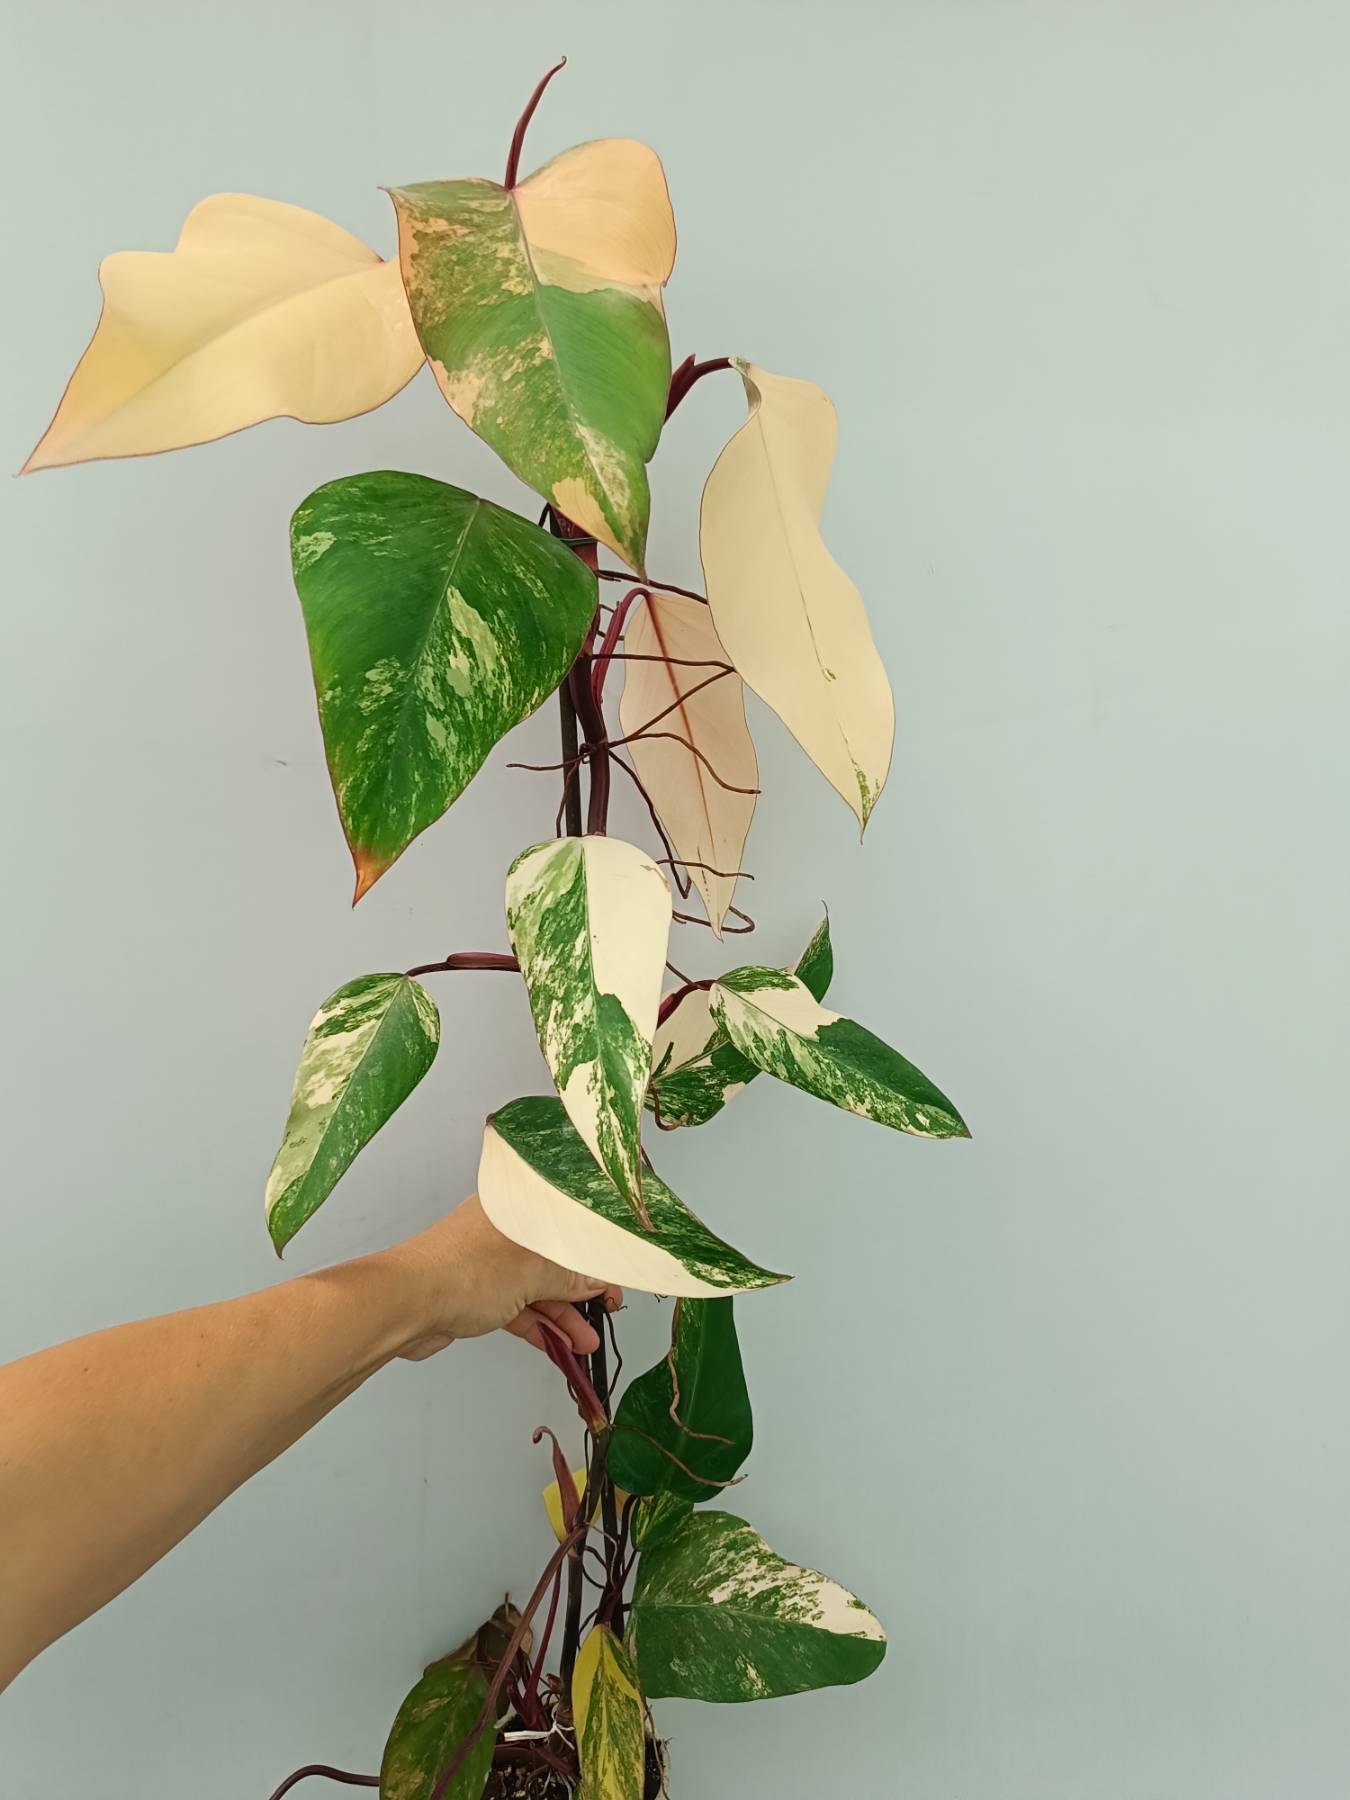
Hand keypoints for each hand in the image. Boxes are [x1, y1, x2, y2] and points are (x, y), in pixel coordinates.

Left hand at [382, 1195, 621, 1362]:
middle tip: (604, 1317)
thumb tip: (597, 1283)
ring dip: (562, 1318)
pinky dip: (538, 1326)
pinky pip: (516, 1309)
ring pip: (535, 1290)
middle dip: (580, 1294)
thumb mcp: (532, 1272)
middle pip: (551, 1261)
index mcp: (516, 1209)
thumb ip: (569, 1279)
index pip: (566, 1227)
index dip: (594, 1255)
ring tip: (585, 1345)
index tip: (614, 1281)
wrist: (404, 1304)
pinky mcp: (474, 1295)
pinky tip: (559, 1345)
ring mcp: (486, 1265)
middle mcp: (501, 1233)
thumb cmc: (463, 1270)